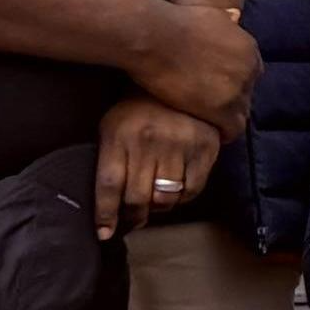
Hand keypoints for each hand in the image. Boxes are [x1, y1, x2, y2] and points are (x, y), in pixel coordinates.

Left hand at [91, 97, 221, 237]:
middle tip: (130, 222)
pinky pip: (192, 190)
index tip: (104, 234)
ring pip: (165, 198)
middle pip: (137, 197)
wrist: (180, 75)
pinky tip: (174, 193)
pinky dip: (181, 199)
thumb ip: (108, 157)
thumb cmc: (138, 106)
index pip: (110, 185)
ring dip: (157, 209)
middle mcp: (149, 143)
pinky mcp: (205, 149)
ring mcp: (180, 146)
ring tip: (152, 206)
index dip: (106, 214)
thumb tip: (108, 200)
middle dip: (132, 217)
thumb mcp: (112, 125)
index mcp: (120, 136)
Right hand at [133, 3, 257, 125]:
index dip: (234, 84)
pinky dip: (223, 133)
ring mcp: (238, 89)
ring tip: (209, 124)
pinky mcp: (223, 108)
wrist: (153, 36)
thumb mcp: (209, 14)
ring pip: (241, 114)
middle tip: (211, 110)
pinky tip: (211, 135)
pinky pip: (232, 129)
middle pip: (246, 95)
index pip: (250, 74)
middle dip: (231, 102)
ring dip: (226, 119)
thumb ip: (225, 20)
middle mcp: (249, 69)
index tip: (218, 90)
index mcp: (248, 49)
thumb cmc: (172, 21)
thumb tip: (235, 15)